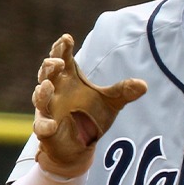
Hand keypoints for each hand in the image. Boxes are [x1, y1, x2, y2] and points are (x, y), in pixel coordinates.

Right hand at [31, 33, 146, 177]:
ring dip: (42, 92)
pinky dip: (45, 125)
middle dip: (49, 66)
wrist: (81, 146)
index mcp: (68, 79)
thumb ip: (123, 92)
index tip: (67, 38)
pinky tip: (53, 125)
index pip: (62, 57)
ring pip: (39, 98)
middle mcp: (55, 91)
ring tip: (47, 85)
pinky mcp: (45, 129)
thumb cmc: (91, 117)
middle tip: (57, 62)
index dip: (62, 47)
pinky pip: (41, 126)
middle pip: (46, 73)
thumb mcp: (110, 103)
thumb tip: (144, 85)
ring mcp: (48, 110)